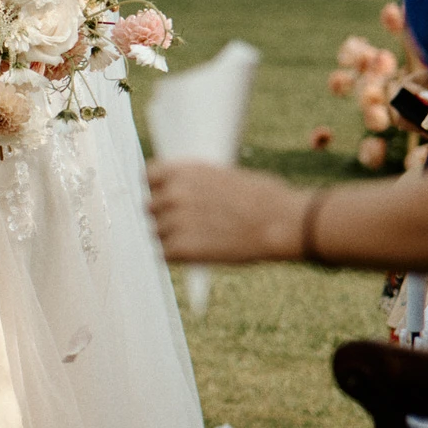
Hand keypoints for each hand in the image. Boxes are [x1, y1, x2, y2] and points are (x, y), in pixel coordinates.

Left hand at [147, 160, 305, 263]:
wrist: (280, 221)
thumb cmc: (262, 197)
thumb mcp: (223, 175)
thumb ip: (194, 183)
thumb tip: (178, 191)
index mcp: (183, 171)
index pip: (147, 176)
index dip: (156, 188)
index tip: (164, 197)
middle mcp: (173, 194)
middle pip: (149, 208)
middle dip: (164, 215)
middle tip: (189, 224)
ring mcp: (174, 221)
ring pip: (156, 233)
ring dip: (171, 237)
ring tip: (200, 239)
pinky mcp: (181, 249)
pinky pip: (164, 254)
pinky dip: (178, 257)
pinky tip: (199, 252)